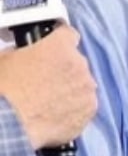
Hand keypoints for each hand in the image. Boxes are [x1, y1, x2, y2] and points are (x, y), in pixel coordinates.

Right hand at [0, 25, 96, 148]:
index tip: (56, 48)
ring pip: (82, 84)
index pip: (68, 34)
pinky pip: (85, 104)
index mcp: (60, 46)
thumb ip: (23, 52)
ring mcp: (87, 88)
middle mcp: (80, 64)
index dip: (60, 42)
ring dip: (71, 88)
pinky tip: (58, 112)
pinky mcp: (90, 109)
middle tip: (46, 80)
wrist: (10, 120)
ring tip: (51, 100)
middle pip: (76, 62)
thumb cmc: (6, 88)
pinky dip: (75, 107)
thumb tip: (25, 55)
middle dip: (64, 69)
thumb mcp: (6, 59)